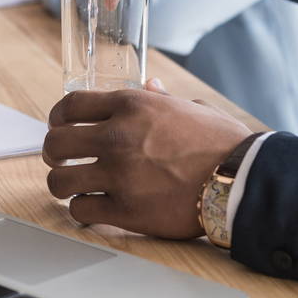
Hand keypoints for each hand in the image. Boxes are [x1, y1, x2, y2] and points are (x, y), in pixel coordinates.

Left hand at [43, 79, 251, 238]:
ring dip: (64, 184)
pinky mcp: (125, 211)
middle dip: (54, 152)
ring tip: (75, 187)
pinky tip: (95, 207)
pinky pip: (81, 211)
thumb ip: (161, 99)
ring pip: (59, 181)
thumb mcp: (191, 108)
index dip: (57, 118)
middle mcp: (117, 137)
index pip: (69, 106)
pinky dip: (83, 210)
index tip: (59, 127)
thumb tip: (149, 86)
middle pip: (56, 143)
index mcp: (131, 105)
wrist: (242, 180)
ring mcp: (118, 176)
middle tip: (63, 160)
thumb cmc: (222, 143)